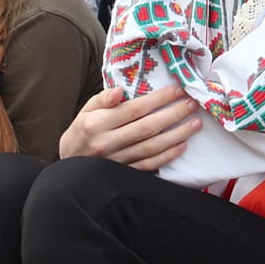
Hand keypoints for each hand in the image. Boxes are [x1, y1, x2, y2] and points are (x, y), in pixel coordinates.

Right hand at [59, 85, 200, 169]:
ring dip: (177, 135)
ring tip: (195, 123)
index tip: (177, 90)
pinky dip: (167, 156)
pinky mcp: (124, 173)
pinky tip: (182, 146)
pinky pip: (149, 165)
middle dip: (173, 115)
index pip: (133, 109)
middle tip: (193, 104)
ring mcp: (117, 160)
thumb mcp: (86, 110)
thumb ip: (103, 98)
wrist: (69, 166)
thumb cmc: (82, 132)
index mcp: (96, 124)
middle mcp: (107, 143)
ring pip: (151, 148)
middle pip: (147, 128)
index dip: (158, 100)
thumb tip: (120, 90)